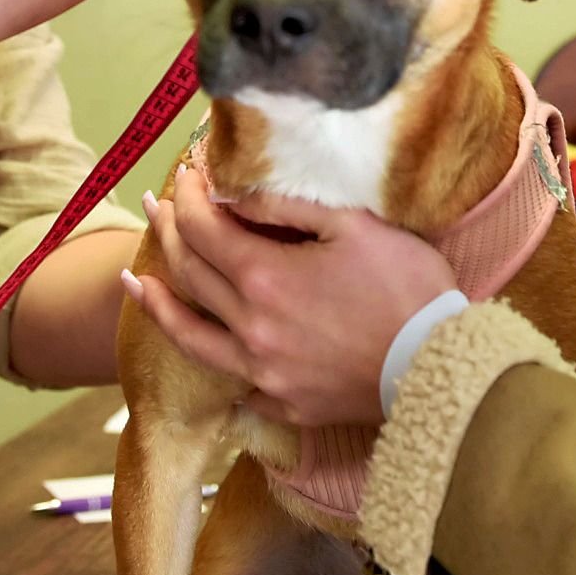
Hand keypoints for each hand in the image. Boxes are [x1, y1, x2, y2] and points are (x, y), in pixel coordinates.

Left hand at [120, 168, 453, 426]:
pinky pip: (228, 374)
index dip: (188, 196)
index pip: (203, 227)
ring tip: (134, 280)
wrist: (441, 370)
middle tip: (157, 206)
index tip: (186, 173)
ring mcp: (260, 370)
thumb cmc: (408, 288)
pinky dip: (205, 350)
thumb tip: (232, 194)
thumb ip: (286, 207)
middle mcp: (249, 326)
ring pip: (189, 332)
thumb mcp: (355, 225)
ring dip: (157, 300)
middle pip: (190, 272)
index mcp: (264, 277)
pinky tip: (199, 341)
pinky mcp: (280, 401)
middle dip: (169, 231)